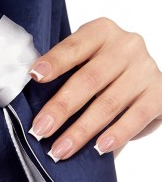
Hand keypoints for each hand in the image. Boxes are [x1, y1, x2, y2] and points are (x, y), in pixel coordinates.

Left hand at [27, 17, 161, 161]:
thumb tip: (33, 103)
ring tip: (61, 149)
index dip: (55, 62)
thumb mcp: (84, 62)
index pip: (74, 46)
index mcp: (101, 32)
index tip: (35, 76)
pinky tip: (100, 148)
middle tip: (40, 129)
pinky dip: (117, 134)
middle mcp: (126, 45)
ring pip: (109, 103)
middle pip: (89, 79)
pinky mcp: (159, 92)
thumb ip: (64, 74)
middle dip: (61, 108)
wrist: (143, 80)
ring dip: (82, 130)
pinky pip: (136, 116)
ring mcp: (145, 68)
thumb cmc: (102, 71)